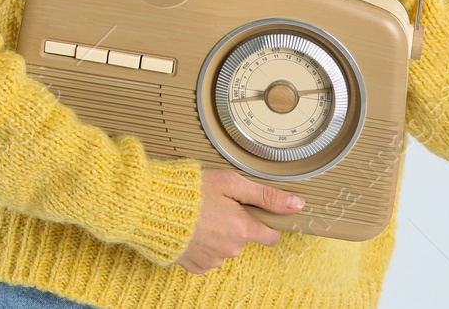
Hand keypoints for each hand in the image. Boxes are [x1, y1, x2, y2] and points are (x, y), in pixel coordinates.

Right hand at [176, 167, 303, 273]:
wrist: (151, 206)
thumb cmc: (189, 190)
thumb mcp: (230, 182)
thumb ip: (266, 195)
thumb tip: (297, 204)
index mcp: (242, 229)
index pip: (271, 235)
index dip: (264, 221)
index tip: (251, 210)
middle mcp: (230, 249)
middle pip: (245, 238)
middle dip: (235, 223)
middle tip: (217, 204)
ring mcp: (212, 259)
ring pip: (226, 247)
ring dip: (218, 234)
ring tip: (200, 215)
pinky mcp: (195, 265)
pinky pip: (208, 256)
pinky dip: (203, 244)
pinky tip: (192, 229)